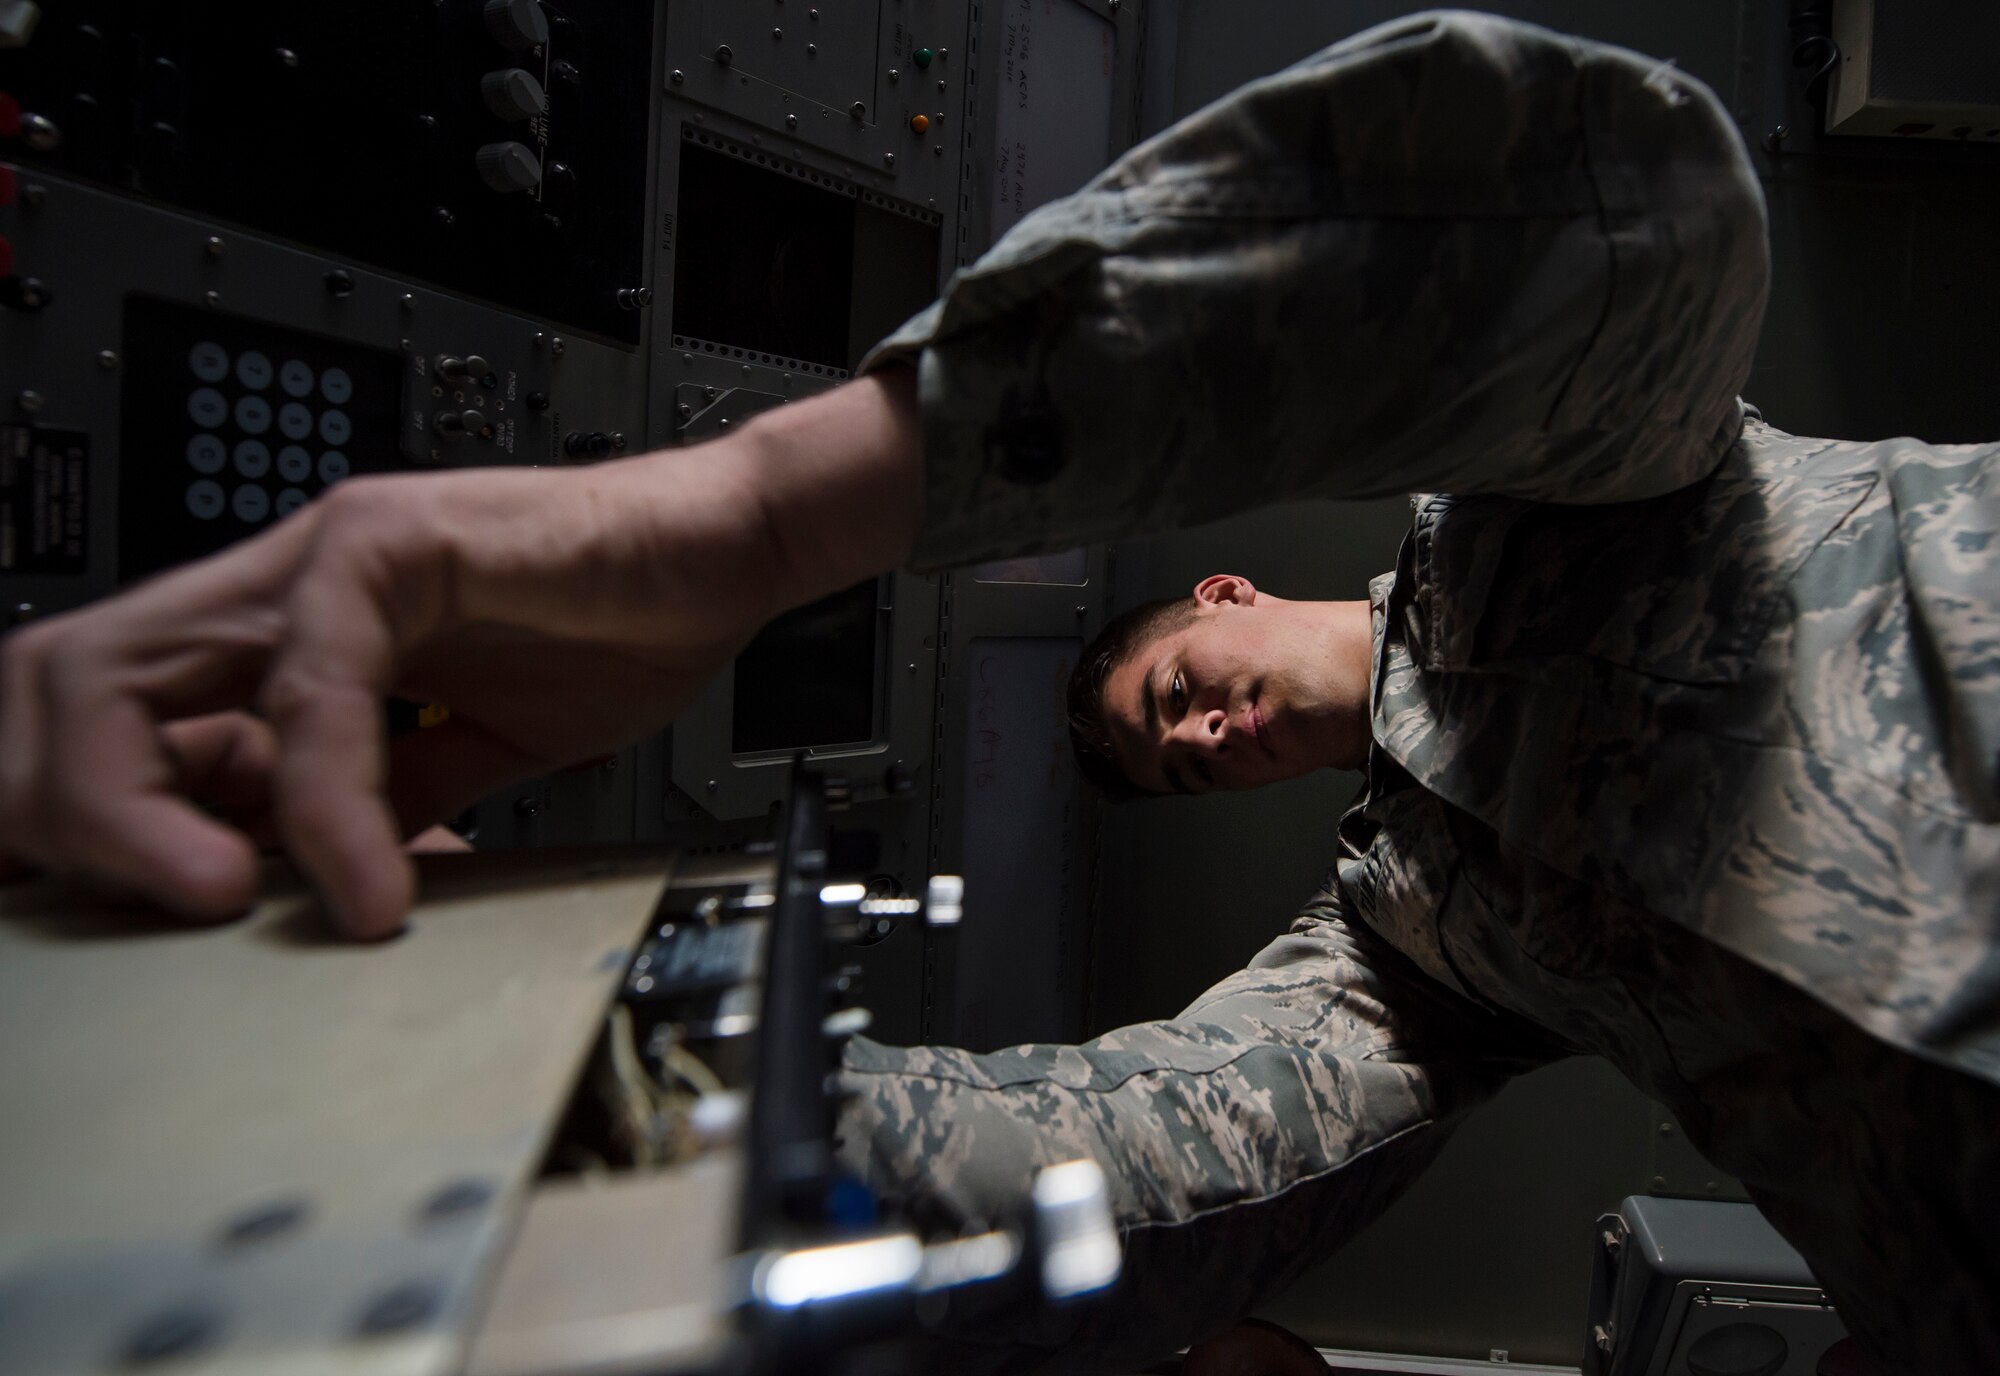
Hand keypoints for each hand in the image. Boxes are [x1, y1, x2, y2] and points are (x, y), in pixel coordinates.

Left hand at [0, 370, 921, 936]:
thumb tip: (305, 880)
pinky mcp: (388, 545)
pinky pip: (309, 687)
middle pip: (63, 682)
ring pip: (134, 676)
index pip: (106, 714)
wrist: (720, 555)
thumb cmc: (618, 625)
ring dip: (151, 816)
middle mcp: (276, 584)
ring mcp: (318, 555)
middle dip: (64, 817)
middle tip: (155, 919)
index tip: (140, 920)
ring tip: (230, 910)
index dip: (81, 816)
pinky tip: (372, 878)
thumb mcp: (471, 753)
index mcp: (284, 629)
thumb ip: (378, 798)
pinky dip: (324, 802)